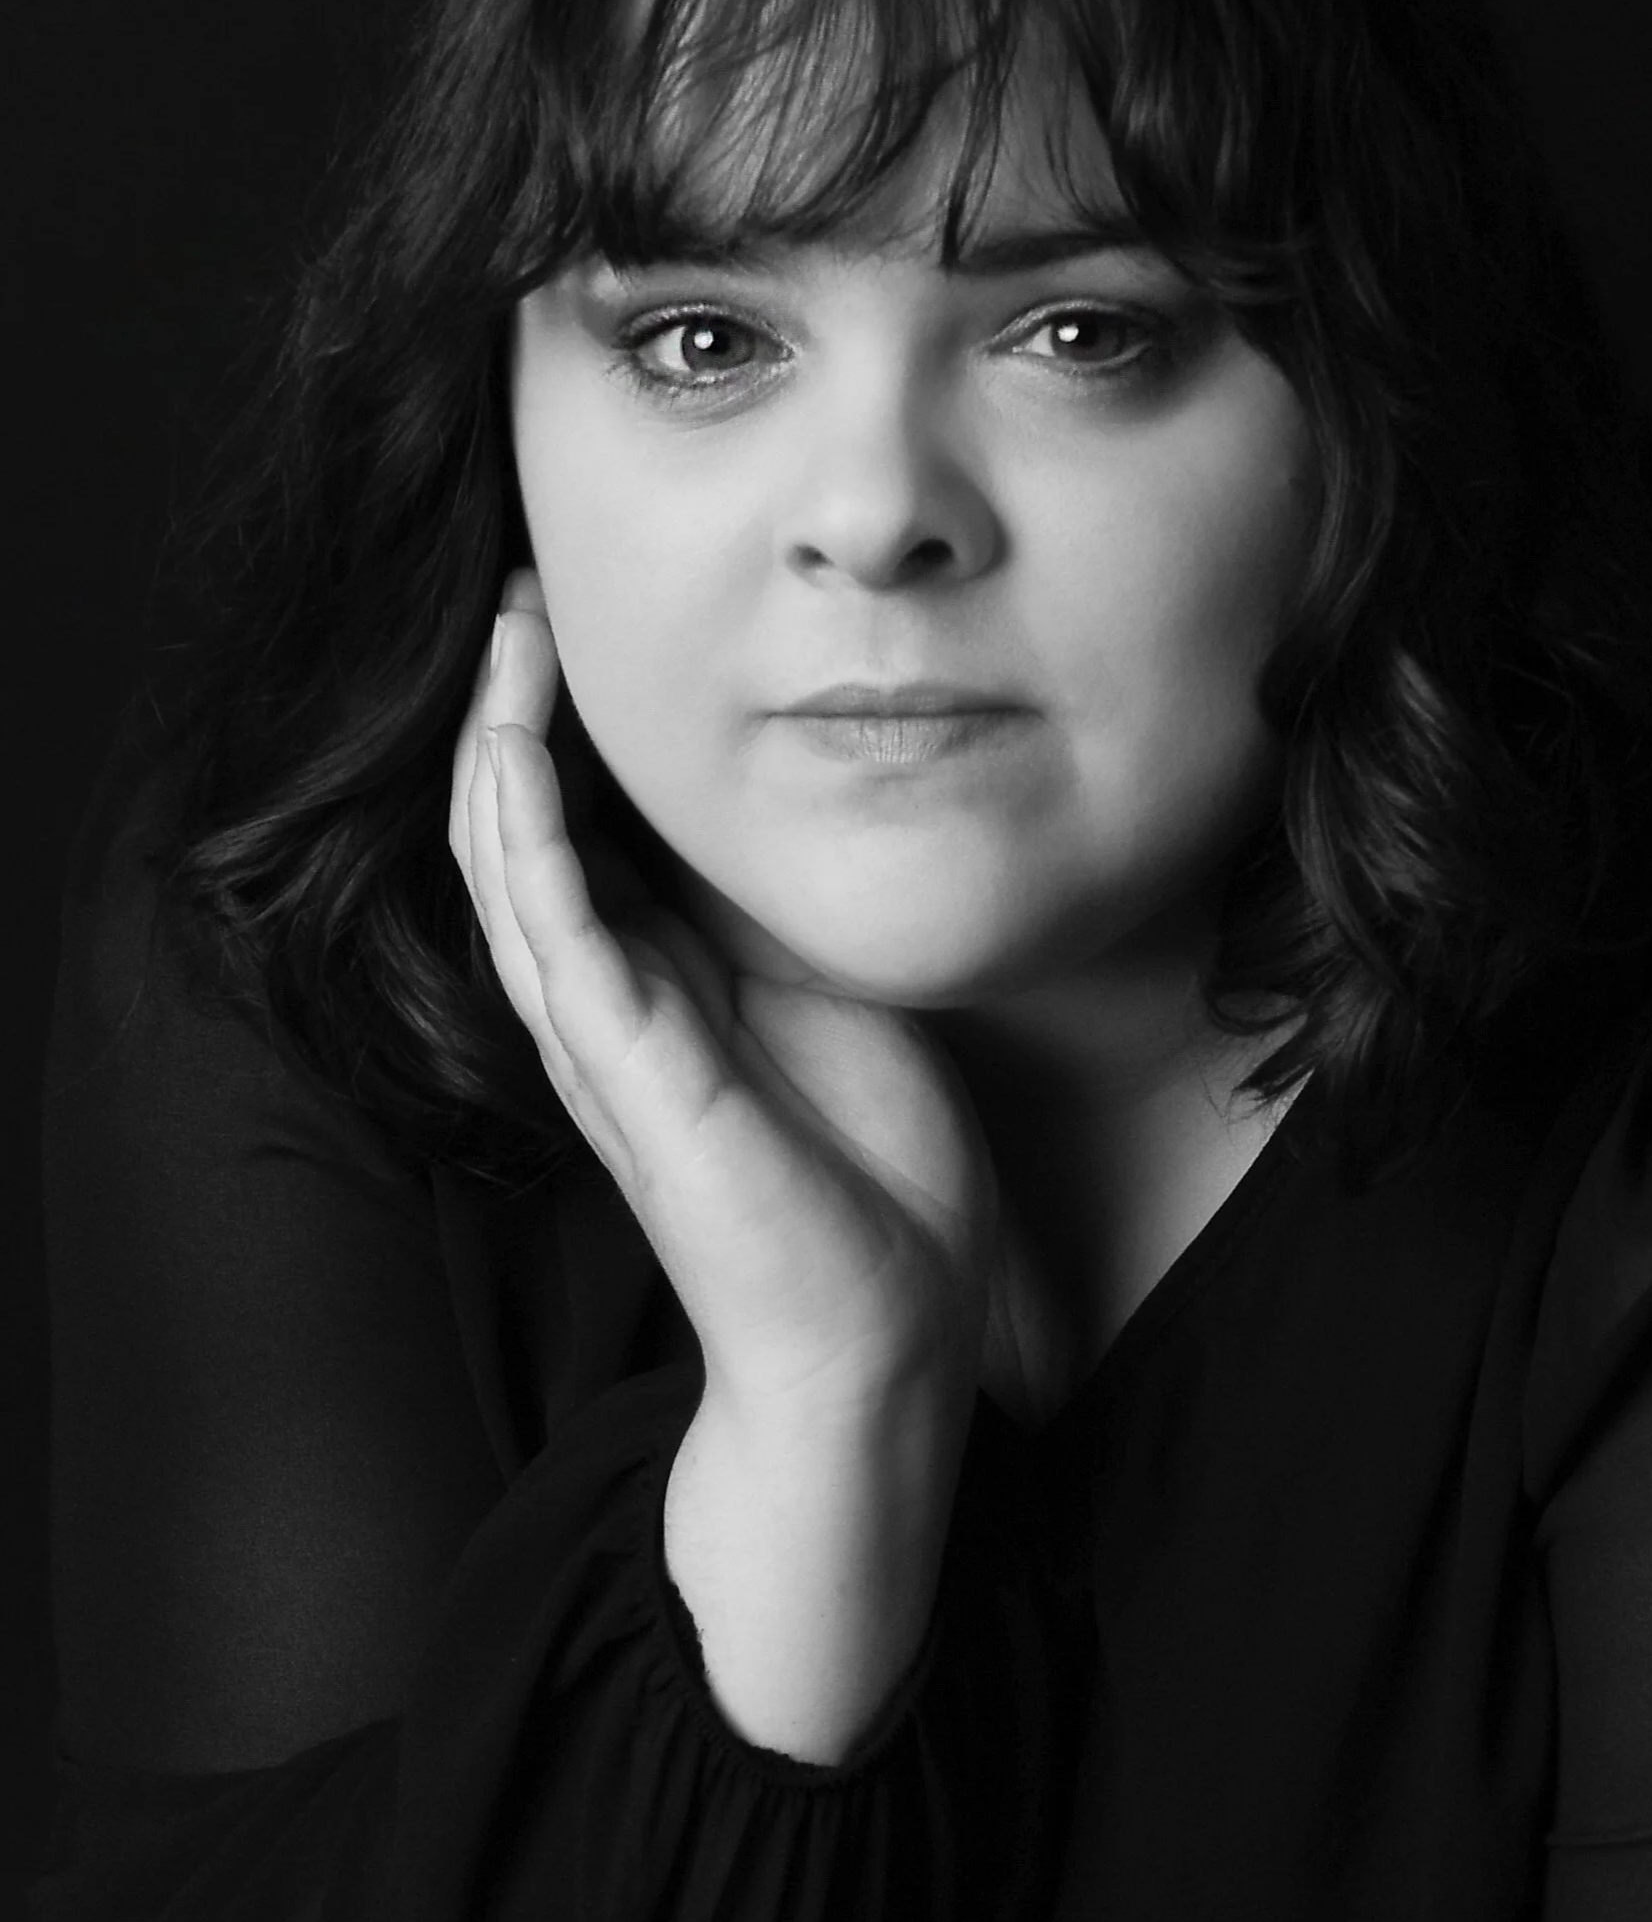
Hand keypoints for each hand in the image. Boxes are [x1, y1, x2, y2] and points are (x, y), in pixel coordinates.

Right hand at [450, 569, 996, 1423]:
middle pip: (518, 828)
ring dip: (497, 743)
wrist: (885, 1334)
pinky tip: (512, 749)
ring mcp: (602, 1039)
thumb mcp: (825, 990)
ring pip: (508, 865)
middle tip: (524, 588)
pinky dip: (523, 834)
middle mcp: (603, 1003)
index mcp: (653, 981)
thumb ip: (774, 910)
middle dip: (515, 705)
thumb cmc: (867, 1174)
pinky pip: (552, 933)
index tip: (579, 611)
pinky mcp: (627, 1073)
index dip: (565, 720)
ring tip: (510, 630)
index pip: (576, 824)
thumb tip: (785, 793)